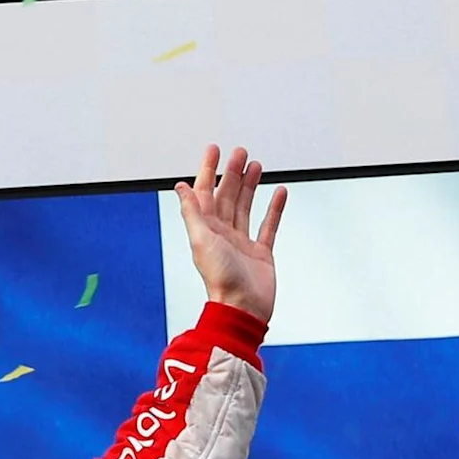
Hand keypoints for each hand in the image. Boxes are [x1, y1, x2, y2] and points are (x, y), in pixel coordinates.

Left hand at [177, 145, 281, 321]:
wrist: (243, 307)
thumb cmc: (221, 278)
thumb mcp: (201, 240)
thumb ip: (192, 213)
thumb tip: (180, 188)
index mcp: (206, 229)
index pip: (206, 193)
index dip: (208, 170)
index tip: (213, 150)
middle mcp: (222, 234)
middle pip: (227, 196)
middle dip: (232, 173)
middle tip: (239, 152)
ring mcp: (242, 242)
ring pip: (245, 207)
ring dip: (250, 186)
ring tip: (256, 166)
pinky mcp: (261, 252)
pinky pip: (268, 225)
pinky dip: (274, 209)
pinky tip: (279, 192)